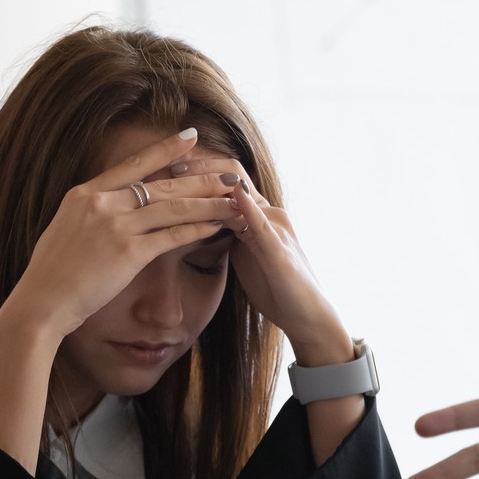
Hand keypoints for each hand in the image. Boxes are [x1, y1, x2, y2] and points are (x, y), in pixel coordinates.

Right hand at [7, 128, 242, 336]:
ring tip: (235, 199)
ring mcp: (115, 226)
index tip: (191, 137)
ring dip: (208, 203)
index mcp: (84, 193)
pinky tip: (217, 226)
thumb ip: (88, 214)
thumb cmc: (50, 274)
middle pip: (162, 184)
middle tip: (230, 172)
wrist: (41, 302)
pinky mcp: (128, 253)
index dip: (165, 149)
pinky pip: (171, 236)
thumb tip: (102, 207)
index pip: (133, 164)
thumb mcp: (64, 229)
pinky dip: (197, 229)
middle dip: (202, 178)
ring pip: (174, 207)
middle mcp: (101, 203)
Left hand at [175, 157, 350, 362]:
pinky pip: (262, 226)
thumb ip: (232, 233)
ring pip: (245, 196)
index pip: (229, 179)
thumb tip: (205, 222)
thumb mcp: (247, 254)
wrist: (308, 316)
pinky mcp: (280, 252)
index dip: (200, 169)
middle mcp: (270, 214)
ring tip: (186, 174)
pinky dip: (246, 209)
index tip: (170, 163)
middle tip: (170, 163)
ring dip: (214, 182)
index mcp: (260, 215)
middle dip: (201, 167)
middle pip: (234, 177)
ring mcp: (277, 230)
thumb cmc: (276, 287)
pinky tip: (233, 198)